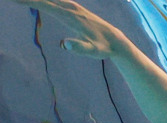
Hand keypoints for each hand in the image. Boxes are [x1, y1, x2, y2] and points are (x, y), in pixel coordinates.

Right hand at [9, 0, 126, 58]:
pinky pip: (58, 0)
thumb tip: (64, 44)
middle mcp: (72, 9)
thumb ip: (79, 48)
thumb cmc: (103, 48)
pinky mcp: (77, 10)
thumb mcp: (92, 51)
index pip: (47, 6)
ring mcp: (75, 8)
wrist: (116, 41)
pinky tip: (42, 0)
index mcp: (71, 17)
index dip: (30, 1)